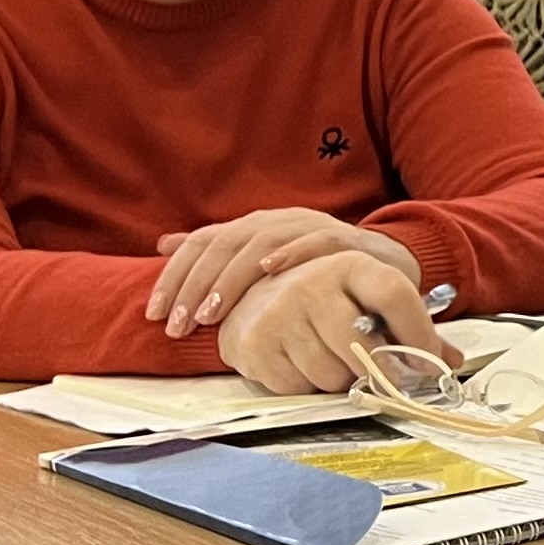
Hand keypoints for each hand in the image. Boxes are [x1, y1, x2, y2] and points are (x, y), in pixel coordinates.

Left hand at [150, 207, 416, 332]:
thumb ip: (219, 254)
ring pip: (262, 242)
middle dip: (196, 284)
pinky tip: (270, 271)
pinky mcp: (345, 241)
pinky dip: (291, 253)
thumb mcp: (265, 262)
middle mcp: (278, 221)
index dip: (176, 276)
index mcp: (255, 226)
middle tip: (180, 323)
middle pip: (225, 242)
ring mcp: (310, 227)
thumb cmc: (319, 271)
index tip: (157, 314)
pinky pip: (316, 241)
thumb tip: (164, 244)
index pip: (204, 242)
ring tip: (211, 313)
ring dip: (232, 277)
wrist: (386, 264)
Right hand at [215, 251, 452, 395]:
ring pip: (331, 375)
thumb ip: (409, 326)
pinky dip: (305, 385)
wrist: (249, 292)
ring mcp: (278, 314)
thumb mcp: (365, 296)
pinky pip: (298, 388)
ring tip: (329, 358)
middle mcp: (311, 283)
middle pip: (361, 347)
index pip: (394, 294)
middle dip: (376, 371)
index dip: (418, 334)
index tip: (427, 363)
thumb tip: (452, 362)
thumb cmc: (323, 299)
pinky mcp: (253, 345)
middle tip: (378, 375)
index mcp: (348, 263)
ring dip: (338, 379)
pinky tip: (298, 362)